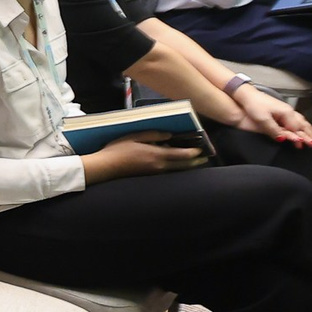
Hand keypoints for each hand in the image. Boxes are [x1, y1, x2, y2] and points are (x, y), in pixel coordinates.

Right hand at [81, 132, 204, 182]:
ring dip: (187, 166)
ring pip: (177, 170)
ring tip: (194, 161)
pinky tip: (176, 164)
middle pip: (183, 166)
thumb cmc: (118, 149)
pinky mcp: (149, 176)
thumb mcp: (135, 136)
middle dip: (195, 162)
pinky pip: (168, 172)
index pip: (182, 155)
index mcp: (157, 155)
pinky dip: (176, 168)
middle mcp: (159, 166)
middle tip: (204, 158)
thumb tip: (169, 136)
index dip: (194, 152)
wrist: (106, 167)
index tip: (202, 148)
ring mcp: (154, 173)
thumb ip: (154, 135)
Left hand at [235, 86, 311, 145]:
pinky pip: (296, 119)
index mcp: (286, 113)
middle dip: (310, 133)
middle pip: (302, 124)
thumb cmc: (254, 106)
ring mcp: (286, 110)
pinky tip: (302, 126)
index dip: (304, 138)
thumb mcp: (263, 120)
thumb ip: (274, 130)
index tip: (311, 145)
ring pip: (300, 121)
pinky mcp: (281, 110)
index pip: (297, 129)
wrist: (247, 95)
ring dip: (308, 129)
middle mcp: (289, 111)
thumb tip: (284, 138)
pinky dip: (301, 124)